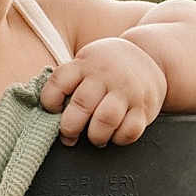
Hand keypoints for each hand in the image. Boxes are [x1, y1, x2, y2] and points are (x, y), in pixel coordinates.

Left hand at [40, 37, 166, 146]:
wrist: (149, 56)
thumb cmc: (106, 68)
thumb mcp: (86, 63)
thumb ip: (69, 82)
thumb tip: (45, 115)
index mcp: (85, 64)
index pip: (59, 82)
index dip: (49, 101)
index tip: (53, 110)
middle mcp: (106, 75)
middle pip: (82, 105)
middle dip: (70, 128)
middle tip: (69, 136)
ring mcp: (127, 90)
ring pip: (106, 119)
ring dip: (95, 136)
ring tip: (94, 138)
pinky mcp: (144, 106)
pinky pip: (130, 130)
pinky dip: (119, 139)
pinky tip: (114, 135)